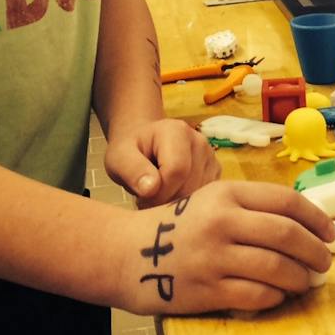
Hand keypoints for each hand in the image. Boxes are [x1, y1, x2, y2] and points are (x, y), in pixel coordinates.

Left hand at [104, 118, 220, 207]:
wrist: (144, 145)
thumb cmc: (130, 151)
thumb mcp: (119, 158)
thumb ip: (132, 170)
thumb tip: (151, 188)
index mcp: (176, 131)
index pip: (176, 170)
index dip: (159, 192)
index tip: (142, 198)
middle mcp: (200, 141)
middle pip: (190, 184)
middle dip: (167, 201)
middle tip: (148, 201)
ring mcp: (211, 156)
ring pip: (200, 194)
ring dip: (177, 203)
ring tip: (159, 196)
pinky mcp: (215, 171)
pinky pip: (205, 196)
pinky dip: (188, 203)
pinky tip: (172, 195)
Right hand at [117, 180, 334, 314]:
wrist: (129, 254)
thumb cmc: (180, 226)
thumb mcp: (212, 201)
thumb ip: (252, 207)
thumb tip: (306, 225)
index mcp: (227, 194)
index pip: (285, 201)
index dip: (316, 218)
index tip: (331, 231)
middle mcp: (222, 221)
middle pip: (286, 235)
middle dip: (315, 250)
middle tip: (324, 261)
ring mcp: (214, 257)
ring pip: (276, 267)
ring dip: (300, 277)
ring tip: (306, 281)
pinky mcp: (207, 290)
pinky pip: (256, 295)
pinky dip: (275, 296)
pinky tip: (279, 294)